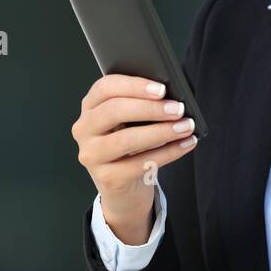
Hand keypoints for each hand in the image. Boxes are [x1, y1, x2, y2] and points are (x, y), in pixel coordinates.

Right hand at [72, 73, 198, 243]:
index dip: (134, 86)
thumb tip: (170, 96)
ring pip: (126, 140)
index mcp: (90, 106)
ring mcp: (92, 155)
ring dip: (162, 132)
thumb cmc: (131, 144)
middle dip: (150, 108)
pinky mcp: (106, 177)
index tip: (162, 89)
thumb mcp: (130, 121)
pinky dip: (168, 153)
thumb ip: (142, 104)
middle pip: (114, 111)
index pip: (106, 87)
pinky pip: (139, 164)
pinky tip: (184, 145)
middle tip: (178, 109)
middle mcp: (84, 129)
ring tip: (185, 127)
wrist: (122, 185)